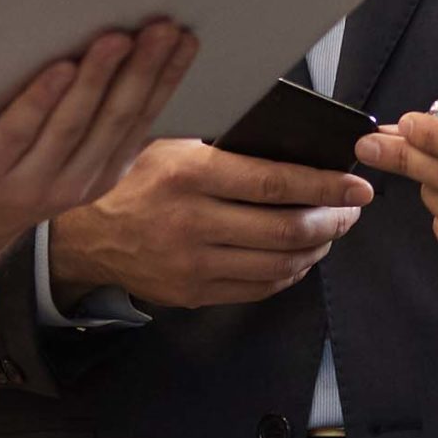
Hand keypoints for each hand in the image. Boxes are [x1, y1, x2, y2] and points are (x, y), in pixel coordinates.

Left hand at [0, 22, 197, 280]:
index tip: (186, 39)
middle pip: (116, 118)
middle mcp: (74, 179)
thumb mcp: (69, 160)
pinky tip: (58, 68)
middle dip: (143, 69)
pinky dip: (41, 99)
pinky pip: (17, 132)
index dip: (168, 79)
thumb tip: (136, 60)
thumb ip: (99, 124)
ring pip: (72, 124)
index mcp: (101, 170)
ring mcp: (29, 180)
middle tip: (161, 28)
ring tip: (115, 39)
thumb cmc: (11, 173)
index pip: (143, 119)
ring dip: (97, 78)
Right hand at [49, 137, 372, 311]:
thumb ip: (222, 148)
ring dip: (315, 249)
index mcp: (188, 175)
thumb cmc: (130, 178)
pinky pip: (257, 288)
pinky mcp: (191, 293)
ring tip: (329, 231)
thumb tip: (291, 148)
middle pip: (284, 230)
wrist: (81, 232)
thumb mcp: (169, 143)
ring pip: (277, 264)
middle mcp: (191, 222)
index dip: (324, 186)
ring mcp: (191, 265)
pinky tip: (299, 257)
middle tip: (351, 210)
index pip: (273, 183)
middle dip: (331, 221)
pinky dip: (288, 274)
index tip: (356, 186)